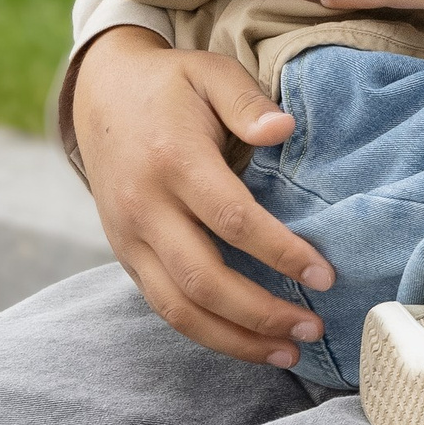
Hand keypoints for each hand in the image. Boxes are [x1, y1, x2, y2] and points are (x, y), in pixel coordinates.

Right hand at [71, 28, 333, 367]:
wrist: (99, 94)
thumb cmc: (171, 86)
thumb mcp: (211, 73)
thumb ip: (248, 102)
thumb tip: (283, 129)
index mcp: (173, 162)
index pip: (232, 220)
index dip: (281, 253)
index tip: (325, 275)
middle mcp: (144, 207)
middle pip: (203, 279)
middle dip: (261, 312)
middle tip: (314, 328)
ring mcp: (128, 237)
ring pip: (178, 307)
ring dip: (235, 338)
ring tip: (288, 351)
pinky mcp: (124, 255)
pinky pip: (163, 306)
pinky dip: (206, 332)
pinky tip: (248, 343)